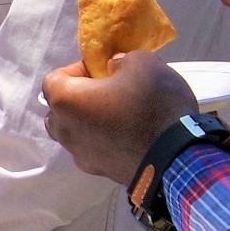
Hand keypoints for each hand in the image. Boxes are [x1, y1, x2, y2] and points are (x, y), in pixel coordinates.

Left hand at [42, 49, 199, 185]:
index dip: (77, 69)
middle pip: (59, 108)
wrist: (176, 157)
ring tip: (118, 113)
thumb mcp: (142, 62)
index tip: (103, 70)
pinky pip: (91, 148)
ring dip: (88, 120)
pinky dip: (101, 139)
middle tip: (109, 90)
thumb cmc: (153, 105)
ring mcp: (80, 155)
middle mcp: (65, 131)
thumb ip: (120, 59)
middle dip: (79, 97)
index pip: (54, 79)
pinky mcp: (98, 170)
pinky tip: (127, 134)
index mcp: (66, 101)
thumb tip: (113, 68)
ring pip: (73, 131)